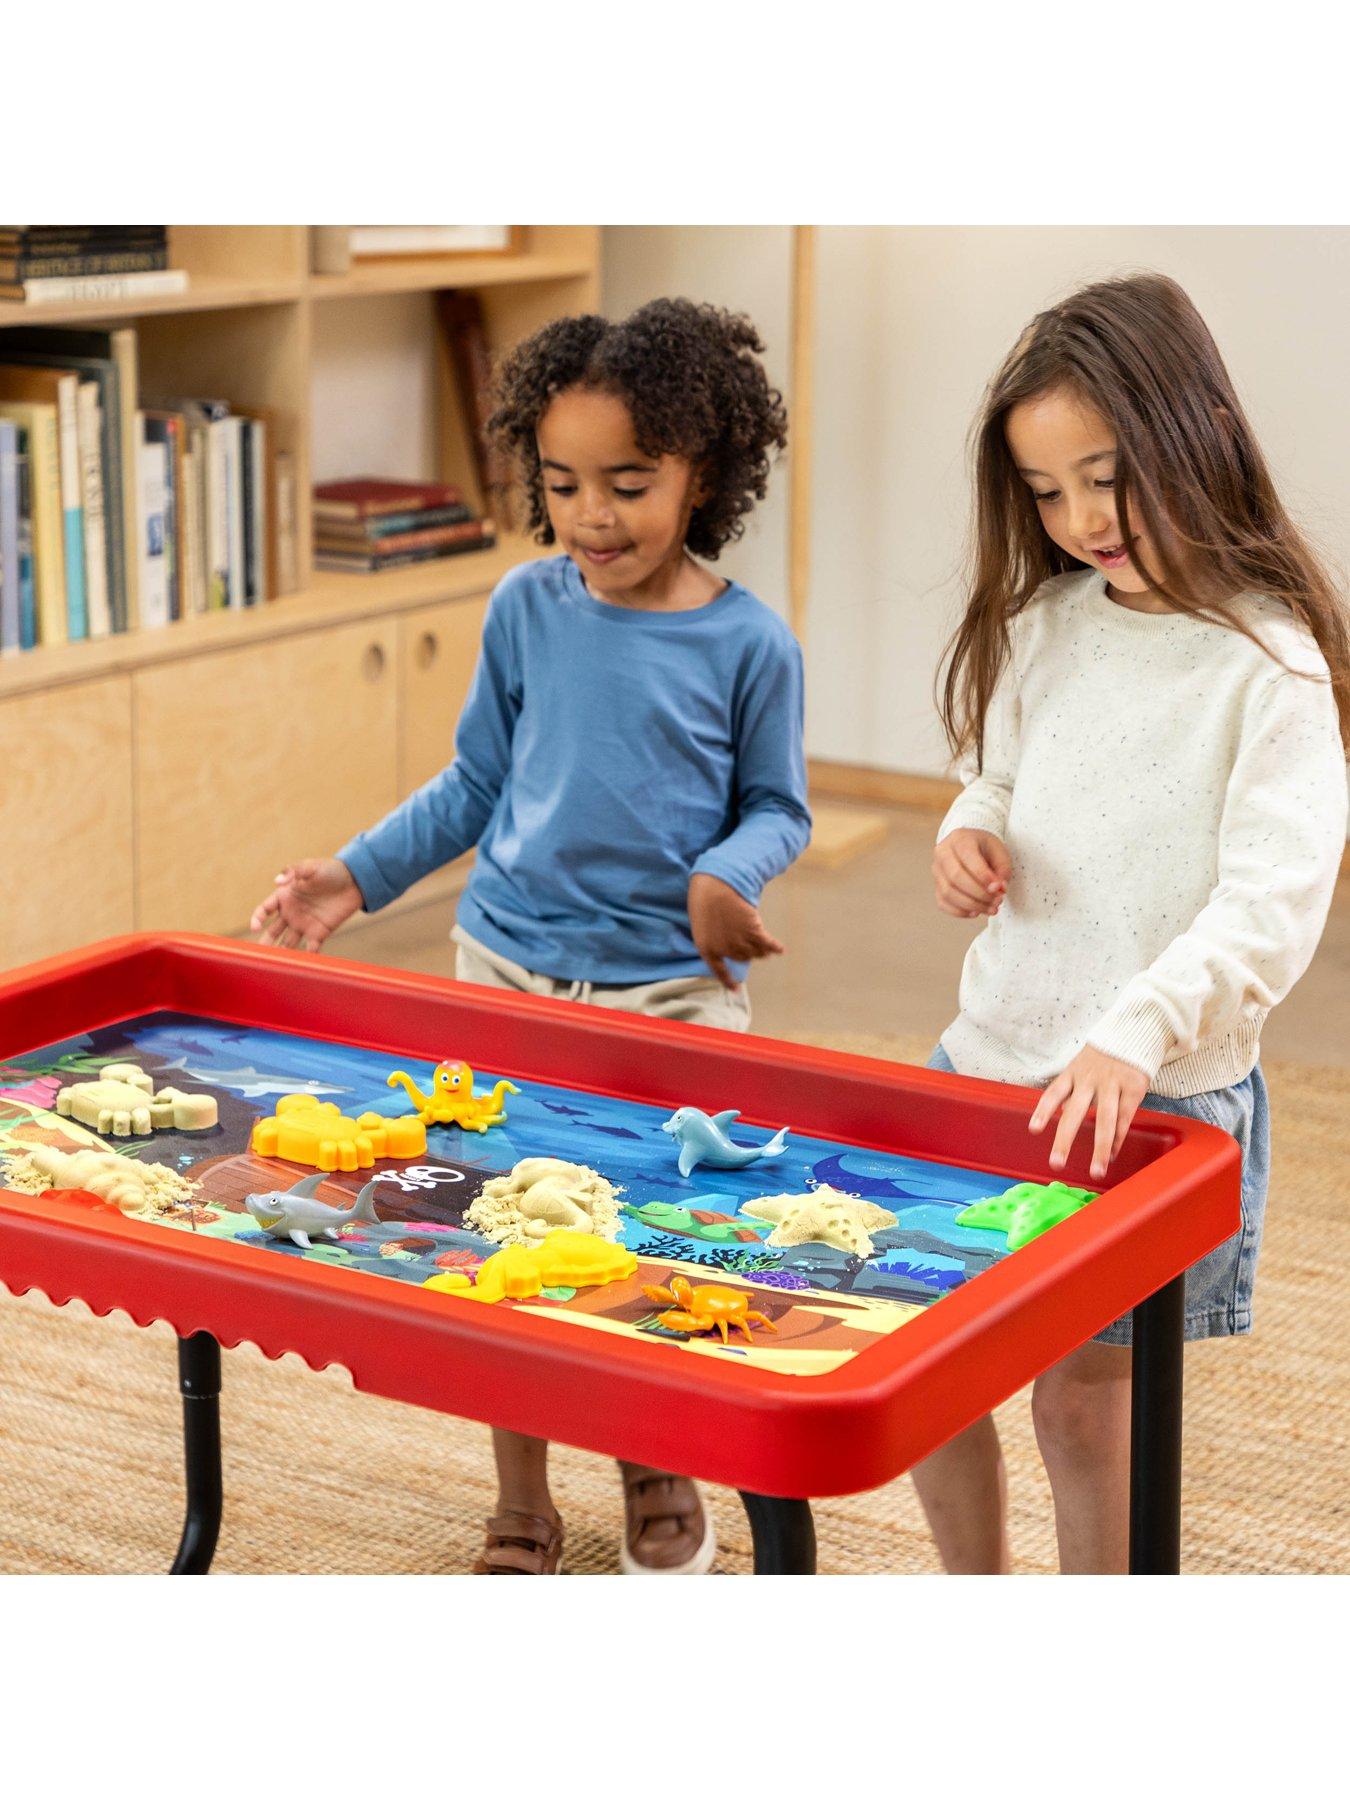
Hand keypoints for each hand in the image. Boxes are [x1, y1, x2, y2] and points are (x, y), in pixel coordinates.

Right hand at [249, 857, 363, 951]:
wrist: (354, 881)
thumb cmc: (330, 870)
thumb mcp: (312, 866)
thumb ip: (295, 871)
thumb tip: (277, 881)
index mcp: (284, 896)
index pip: (264, 909)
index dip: (257, 918)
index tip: (256, 927)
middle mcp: (291, 912)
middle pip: (272, 931)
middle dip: (265, 942)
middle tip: (259, 953)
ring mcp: (304, 924)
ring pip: (287, 942)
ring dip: (281, 952)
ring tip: (276, 962)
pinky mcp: (319, 932)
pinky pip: (310, 947)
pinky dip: (306, 955)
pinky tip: (302, 962)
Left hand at [687, 872, 783, 990]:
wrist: (715, 885)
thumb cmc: (704, 900)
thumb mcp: (701, 924)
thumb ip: (713, 937)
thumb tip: (727, 945)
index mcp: (707, 949)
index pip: (719, 971)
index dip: (728, 981)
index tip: (736, 990)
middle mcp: (724, 949)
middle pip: (742, 958)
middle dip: (747, 954)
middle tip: (752, 949)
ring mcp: (740, 941)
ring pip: (755, 952)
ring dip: (761, 951)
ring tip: (766, 949)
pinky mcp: (754, 931)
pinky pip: (767, 943)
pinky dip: (775, 947)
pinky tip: (781, 950)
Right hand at [933, 829, 1010, 918]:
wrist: (972, 848)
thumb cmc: (985, 849)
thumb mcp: (1000, 852)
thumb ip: (1003, 869)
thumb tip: (998, 889)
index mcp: (959, 838)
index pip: (968, 858)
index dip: (984, 877)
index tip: (999, 887)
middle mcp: (943, 853)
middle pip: (955, 877)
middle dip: (979, 893)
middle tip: (997, 900)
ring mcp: (937, 870)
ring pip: (948, 893)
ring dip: (972, 905)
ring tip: (991, 908)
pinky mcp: (936, 886)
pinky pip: (943, 903)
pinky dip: (960, 911)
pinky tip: (976, 911)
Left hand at [1029, 1046, 1149, 1181]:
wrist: (1134, 1033)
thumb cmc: (1103, 1056)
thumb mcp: (1081, 1067)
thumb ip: (1071, 1090)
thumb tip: (1059, 1114)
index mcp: (1073, 1073)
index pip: (1053, 1093)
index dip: (1043, 1111)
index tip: (1034, 1129)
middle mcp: (1090, 1080)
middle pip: (1075, 1113)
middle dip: (1064, 1140)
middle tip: (1056, 1163)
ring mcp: (1112, 1084)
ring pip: (1105, 1121)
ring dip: (1100, 1149)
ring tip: (1096, 1171)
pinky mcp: (1133, 1089)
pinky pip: (1124, 1119)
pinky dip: (1118, 1139)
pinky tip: (1112, 1155)